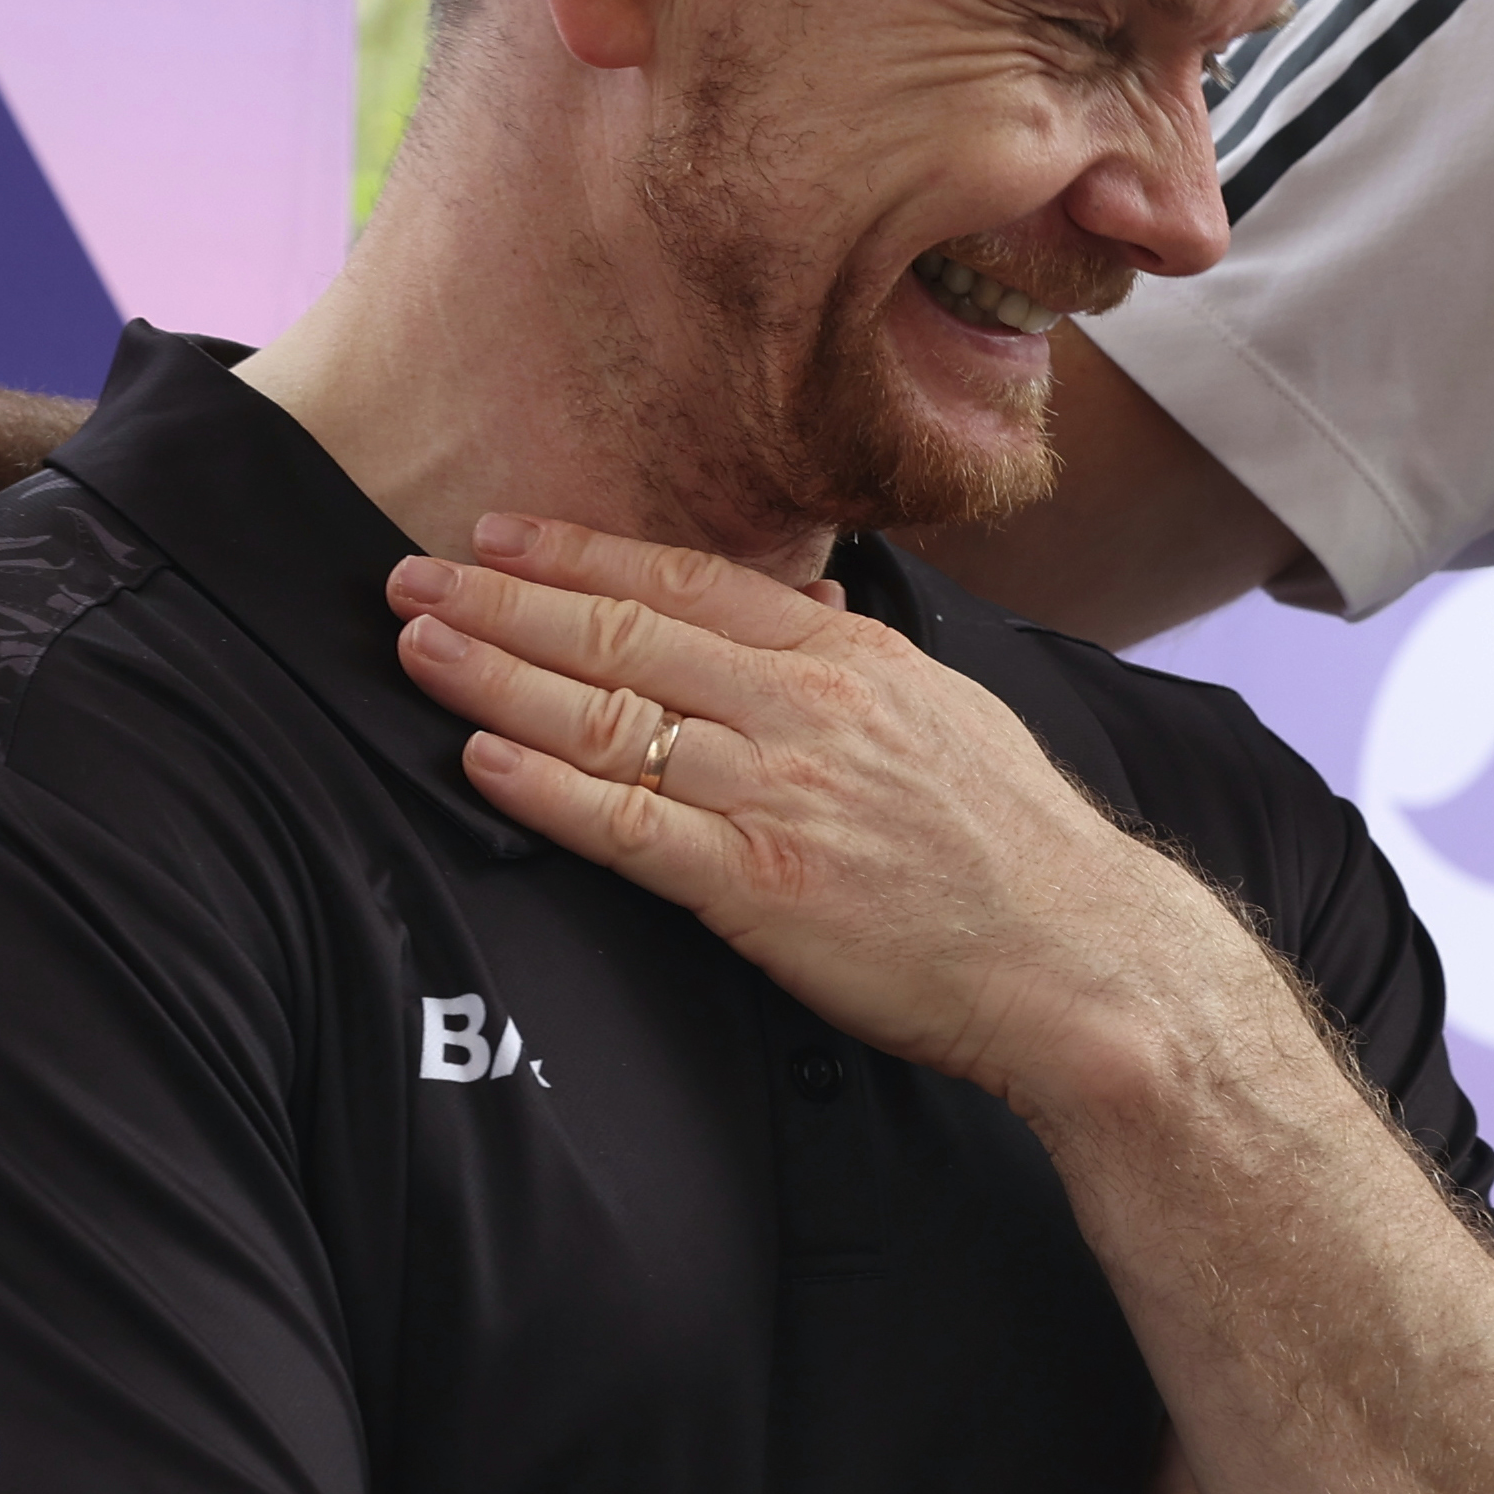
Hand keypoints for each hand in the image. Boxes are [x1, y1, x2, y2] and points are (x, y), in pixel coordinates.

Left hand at [386, 515, 1271, 1109]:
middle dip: (505, 600)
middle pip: (626, 635)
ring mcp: (781, 793)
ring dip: (497, 676)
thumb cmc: (1020, 850)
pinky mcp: (762, 886)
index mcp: (851, 658)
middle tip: (410, 577)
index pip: (690, 583)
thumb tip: (803, 613)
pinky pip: (629, 827)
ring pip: (610, 715)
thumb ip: (858, 666)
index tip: (502, 534)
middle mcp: (807, 708)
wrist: (1084, 959)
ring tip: (417, 649)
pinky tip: (481, 762)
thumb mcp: (947, 716)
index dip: (583, 554)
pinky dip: (546, 789)